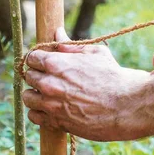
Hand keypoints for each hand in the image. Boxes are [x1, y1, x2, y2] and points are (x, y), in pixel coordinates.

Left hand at [22, 28, 151, 140]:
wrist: (126, 106)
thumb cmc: (113, 77)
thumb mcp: (95, 53)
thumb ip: (71, 46)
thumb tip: (58, 33)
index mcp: (56, 63)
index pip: (31, 57)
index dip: (38, 59)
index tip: (45, 63)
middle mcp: (49, 83)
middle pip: (28, 76)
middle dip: (38, 75)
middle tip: (51, 78)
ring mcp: (51, 104)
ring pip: (27, 97)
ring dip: (35, 94)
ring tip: (48, 95)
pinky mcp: (56, 122)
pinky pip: (34, 116)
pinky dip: (39, 113)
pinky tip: (50, 109)